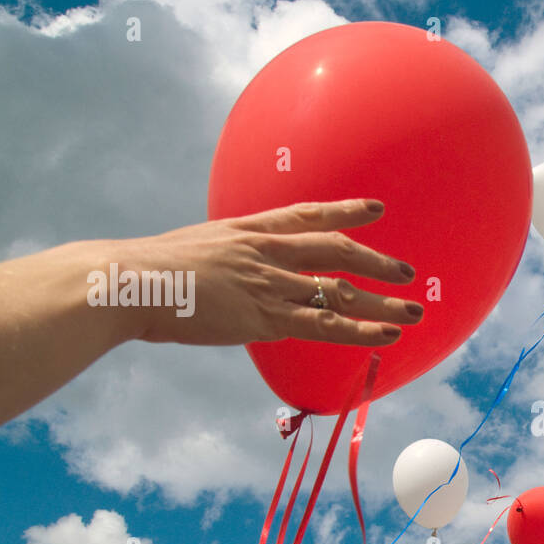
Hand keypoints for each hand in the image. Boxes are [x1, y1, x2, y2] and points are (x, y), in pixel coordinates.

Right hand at [105, 198, 424, 346]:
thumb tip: (228, 276)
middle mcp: (267, 251)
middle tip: (407, 271)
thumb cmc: (147, 273)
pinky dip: (360, 330)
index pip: (307, 214)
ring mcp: (269, 283)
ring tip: (414, 311)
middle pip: (336, 250)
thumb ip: (222, 260)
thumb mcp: (191, 251)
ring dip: (382, 302)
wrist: (129, 283)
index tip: (376, 209)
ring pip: (339, 291)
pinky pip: (325, 324)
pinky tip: (386, 335)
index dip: (345, 210)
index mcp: (248, 230)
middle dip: (376, 261)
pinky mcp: (265, 316)